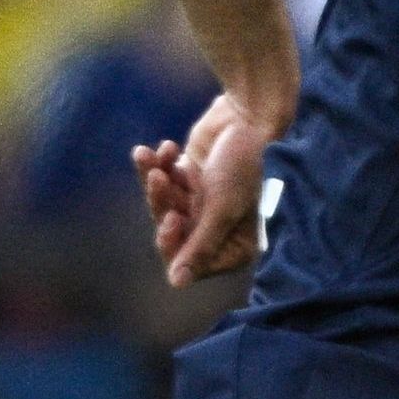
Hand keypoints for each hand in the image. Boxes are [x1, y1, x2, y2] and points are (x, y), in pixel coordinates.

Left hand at [134, 89, 282, 287]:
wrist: (246, 115)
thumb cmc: (242, 166)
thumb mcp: (221, 209)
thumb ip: (199, 246)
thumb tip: (178, 283)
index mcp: (234, 244)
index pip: (191, 262)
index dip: (174, 243)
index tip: (170, 219)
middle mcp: (217, 228)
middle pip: (173, 232)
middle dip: (162, 205)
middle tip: (159, 180)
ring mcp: (202, 203)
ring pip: (163, 205)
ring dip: (156, 181)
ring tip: (151, 157)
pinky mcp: (189, 179)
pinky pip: (163, 180)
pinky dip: (159, 164)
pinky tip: (163, 147)